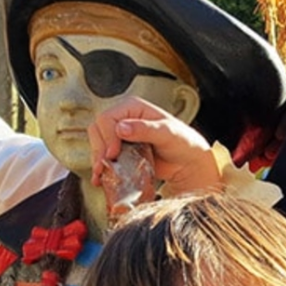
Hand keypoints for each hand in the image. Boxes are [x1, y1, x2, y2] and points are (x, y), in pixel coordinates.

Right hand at [89, 97, 220, 195]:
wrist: (187, 163)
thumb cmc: (183, 143)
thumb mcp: (168, 133)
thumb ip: (146, 129)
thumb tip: (121, 127)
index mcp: (133, 107)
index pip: (108, 118)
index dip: (107, 136)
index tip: (113, 153)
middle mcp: (125, 118)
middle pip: (98, 129)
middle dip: (99, 149)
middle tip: (104, 166)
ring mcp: (121, 135)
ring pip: (97, 143)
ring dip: (97, 159)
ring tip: (101, 175)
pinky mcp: (121, 151)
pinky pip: (104, 156)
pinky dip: (101, 167)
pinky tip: (101, 178)